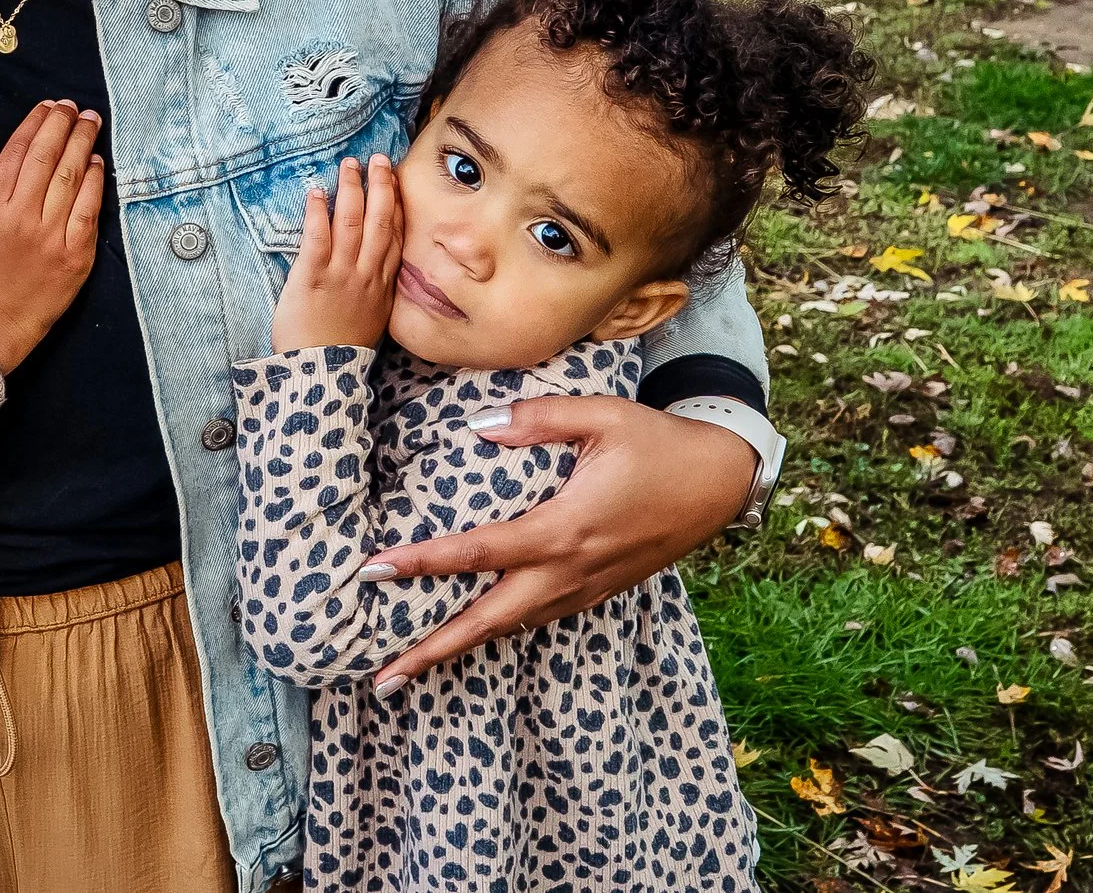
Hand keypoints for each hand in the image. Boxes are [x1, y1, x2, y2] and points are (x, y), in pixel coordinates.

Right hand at [0, 101, 104, 372]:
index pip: (17, 152)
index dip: (34, 123)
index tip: (47, 107)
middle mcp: (22, 218)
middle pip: (47, 158)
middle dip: (62, 124)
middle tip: (72, 106)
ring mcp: (52, 236)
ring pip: (71, 177)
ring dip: (83, 143)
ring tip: (90, 121)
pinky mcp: (76, 254)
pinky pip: (89, 208)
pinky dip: (95, 181)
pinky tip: (97, 161)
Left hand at [271, 154, 400, 351]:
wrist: (321, 374)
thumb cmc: (342, 348)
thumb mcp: (373, 319)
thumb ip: (377, 291)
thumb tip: (378, 269)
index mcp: (382, 285)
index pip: (395, 237)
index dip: (396, 206)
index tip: (396, 182)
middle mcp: (365, 275)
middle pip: (379, 222)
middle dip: (380, 187)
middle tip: (379, 160)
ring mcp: (340, 275)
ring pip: (351, 223)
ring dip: (351, 190)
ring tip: (349, 165)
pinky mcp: (311, 278)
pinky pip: (317, 239)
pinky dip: (317, 214)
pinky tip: (317, 193)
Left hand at [360, 396, 759, 691]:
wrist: (720, 480)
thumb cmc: (658, 443)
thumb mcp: (601, 415)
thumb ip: (537, 418)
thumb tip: (479, 425)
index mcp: (564, 529)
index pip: (478, 552)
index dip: (422, 563)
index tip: (373, 572)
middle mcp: (570, 570)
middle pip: (488, 620)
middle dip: (432, 650)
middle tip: (381, 677)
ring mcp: (585, 588)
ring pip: (512, 628)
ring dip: (460, 649)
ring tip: (410, 670)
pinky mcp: (597, 591)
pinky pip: (538, 619)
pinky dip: (499, 632)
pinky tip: (472, 634)